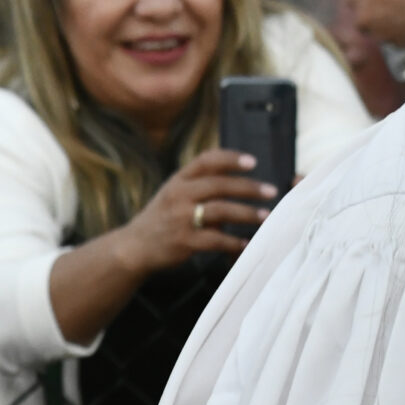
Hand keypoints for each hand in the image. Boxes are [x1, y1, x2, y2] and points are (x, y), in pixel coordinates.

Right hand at [114, 149, 278, 270]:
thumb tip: (243, 180)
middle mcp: (179, 195)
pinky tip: (246, 243)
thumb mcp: (176, 191)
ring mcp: (180, 218)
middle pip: (219, 185)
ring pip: (220, 211)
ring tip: (266, 216)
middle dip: (248, 187)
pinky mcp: (184, 241)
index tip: (253, 161)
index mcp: (179, 179)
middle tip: (271, 191)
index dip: (230, 158)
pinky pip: (215, 240)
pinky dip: (234, 242)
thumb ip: (203, 184)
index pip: (206, 160)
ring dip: (247, 213)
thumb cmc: (163, 216)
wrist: (134, 247)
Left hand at [347, 0, 404, 46]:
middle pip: (359, 18)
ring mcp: (379, 33)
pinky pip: (392, 41)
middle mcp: (365, 17)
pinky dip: (399, 35)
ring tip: (401, 18)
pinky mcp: (395, 44)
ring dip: (383, 26)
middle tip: (387, 6)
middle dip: (370, 14)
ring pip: (375, 32)